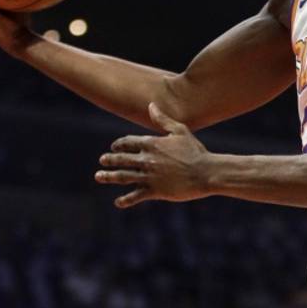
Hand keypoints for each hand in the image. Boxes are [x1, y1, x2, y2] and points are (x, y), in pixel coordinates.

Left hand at [96, 103, 213, 207]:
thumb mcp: (180, 131)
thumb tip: (151, 105)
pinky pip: (135, 196)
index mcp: (152, 144)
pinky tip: (118, 202)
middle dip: (109, 160)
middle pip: (121, 159)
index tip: (114, 148)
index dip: (118, 145)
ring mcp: (149, 176)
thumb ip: (162, 119)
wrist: (206, 172)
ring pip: (123, 176)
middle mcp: (147, 159)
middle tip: (102, 161)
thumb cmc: (195, 151)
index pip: (127, 143)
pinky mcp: (155, 191)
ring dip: (109, 176)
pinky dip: (125, 200)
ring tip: (99, 176)